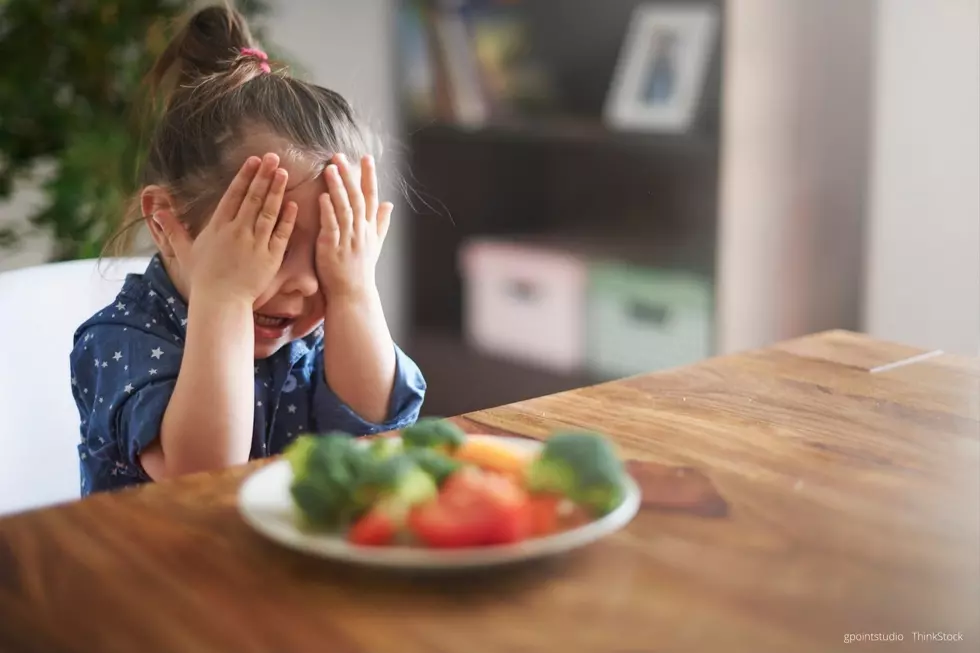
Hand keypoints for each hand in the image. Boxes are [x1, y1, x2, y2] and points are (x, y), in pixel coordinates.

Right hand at [157, 153, 297, 303]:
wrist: (221, 302)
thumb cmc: (203, 279)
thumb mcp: (185, 252)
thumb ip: (173, 230)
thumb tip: (156, 212)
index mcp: (218, 226)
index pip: (234, 195)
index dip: (245, 176)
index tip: (254, 160)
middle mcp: (237, 231)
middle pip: (253, 198)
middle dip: (263, 176)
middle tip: (274, 157)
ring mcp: (255, 243)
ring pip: (268, 211)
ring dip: (276, 191)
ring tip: (284, 173)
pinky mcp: (271, 257)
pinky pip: (281, 234)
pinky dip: (287, 219)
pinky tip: (293, 204)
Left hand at [315, 153, 392, 300]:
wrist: (353, 294)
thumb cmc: (361, 269)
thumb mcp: (375, 244)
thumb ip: (381, 222)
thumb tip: (390, 204)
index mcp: (369, 228)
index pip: (371, 197)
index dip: (369, 176)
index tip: (366, 158)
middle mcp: (361, 231)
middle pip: (357, 198)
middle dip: (350, 176)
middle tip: (340, 156)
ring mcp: (347, 239)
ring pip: (344, 208)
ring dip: (337, 188)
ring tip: (330, 169)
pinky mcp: (332, 248)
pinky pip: (331, 226)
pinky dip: (328, 211)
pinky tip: (322, 196)